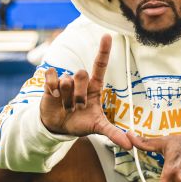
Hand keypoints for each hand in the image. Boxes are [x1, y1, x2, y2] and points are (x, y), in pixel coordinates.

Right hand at [38, 34, 132, 150]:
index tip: (107, 35)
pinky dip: (52, 87)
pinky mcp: (51, 83)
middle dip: (79, 94)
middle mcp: (81, 81)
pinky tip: (53, 96)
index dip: (103, 50)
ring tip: (66, 106)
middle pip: (82, 73)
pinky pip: (52, 75)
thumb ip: (113, 134)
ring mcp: (65, 81)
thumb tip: (130, 145)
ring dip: (65, 97)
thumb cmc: (80, 122)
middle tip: (77, 106)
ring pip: (67, 79)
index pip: (100, 64)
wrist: (58, 127)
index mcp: (94, 87)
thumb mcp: (98, 128)